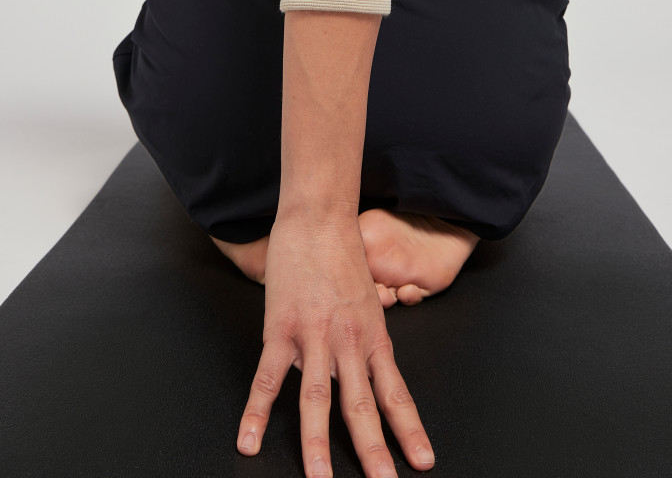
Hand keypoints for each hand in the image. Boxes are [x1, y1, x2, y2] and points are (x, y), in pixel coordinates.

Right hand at [236, 210, 435, 476]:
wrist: (320, 218)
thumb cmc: (343, 251)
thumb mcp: (368, 296)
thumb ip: (367, 331)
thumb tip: (369, 357)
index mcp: (373, 336)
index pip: (395, 393)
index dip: (409, 430)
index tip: (422, 461)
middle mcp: (349, 342)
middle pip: (363, 406)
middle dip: (374, 452)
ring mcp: (315, 336)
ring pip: (318, 400)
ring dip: (319, 444)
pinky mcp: (281, 328)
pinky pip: (268, 378)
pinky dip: (256, 412)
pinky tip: (249, 440)